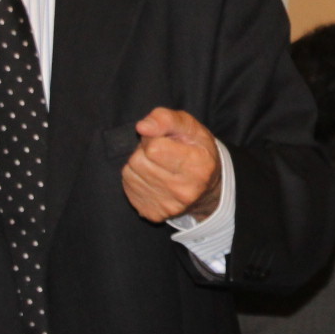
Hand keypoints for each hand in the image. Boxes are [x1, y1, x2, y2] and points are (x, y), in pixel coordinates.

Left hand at [125, 108, 222, 222]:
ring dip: (139, 164)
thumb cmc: (196, 150)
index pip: (153, 148)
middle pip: (138, 161)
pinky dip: (136, 179)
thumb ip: (165, 119)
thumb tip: (141, 127)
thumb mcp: (189, 127)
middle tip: (162, 153)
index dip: (154, 138)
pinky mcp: (153, 214)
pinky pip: (128, 187)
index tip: (166, 140)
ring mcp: (168, 206)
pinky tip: (152, 179)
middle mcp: (183, 191)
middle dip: (145, 151)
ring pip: (130, 173)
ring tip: (157, 165)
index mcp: (197, 165)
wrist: (206, 189)